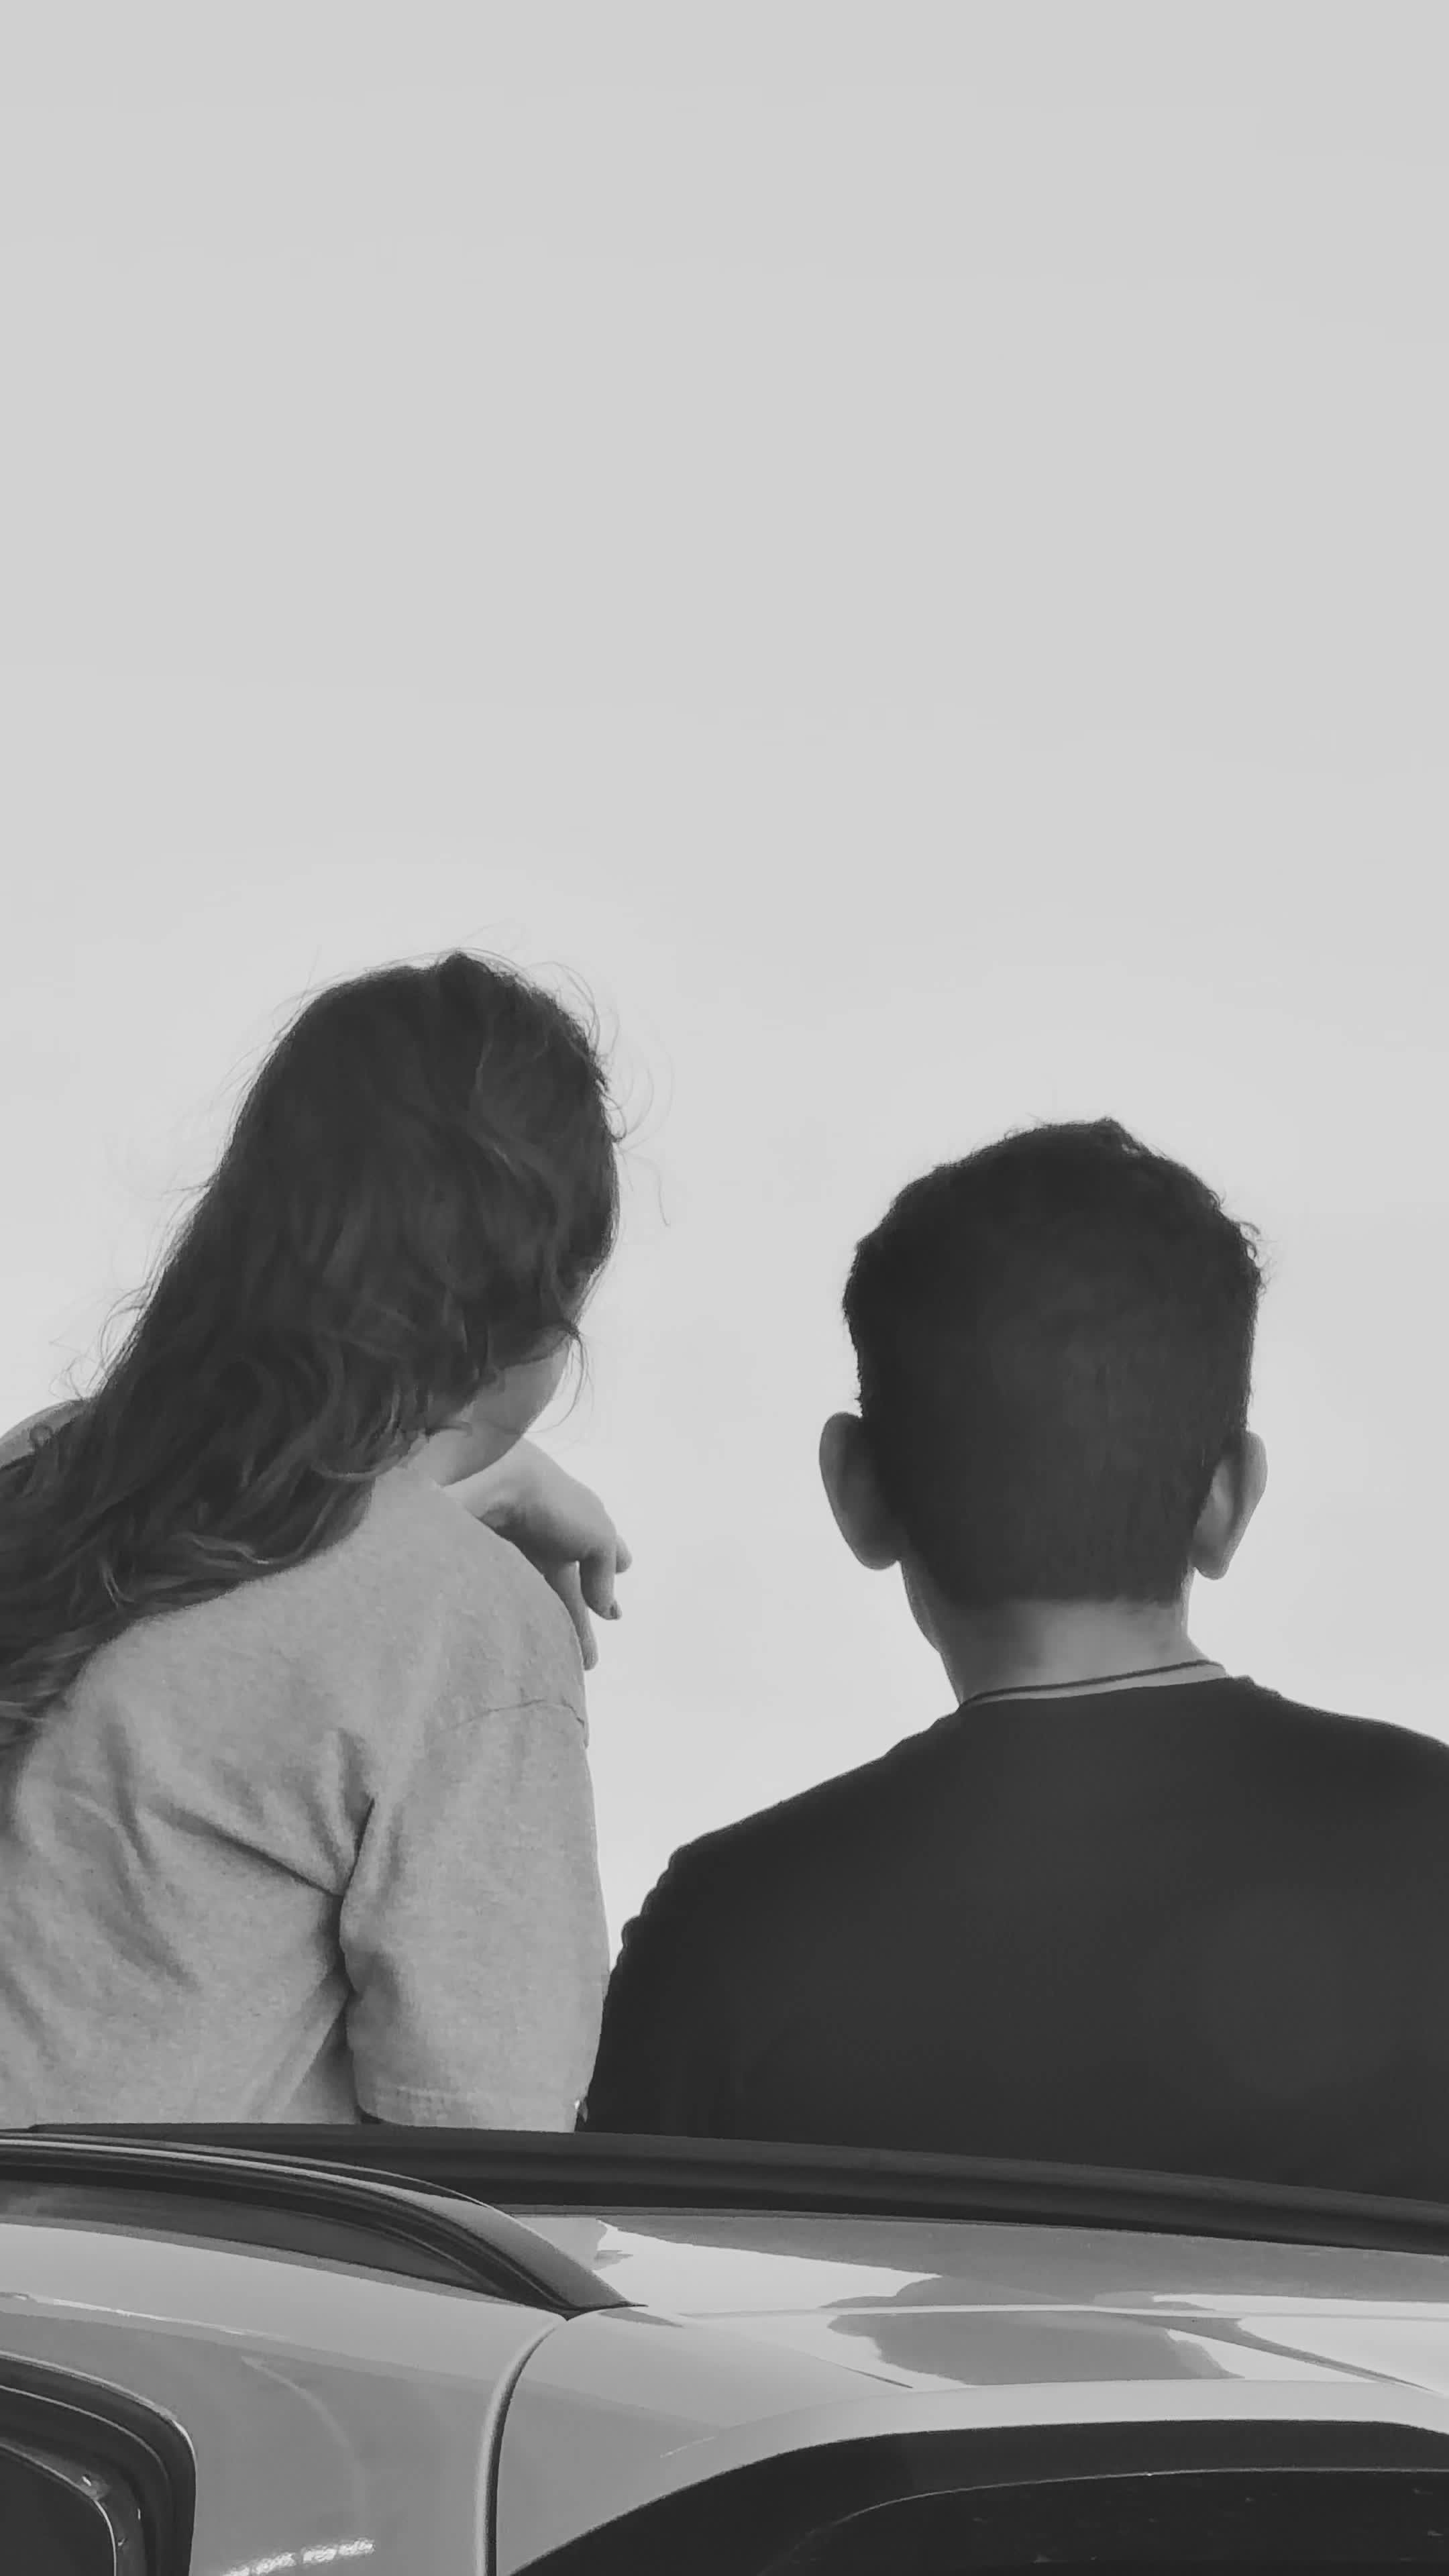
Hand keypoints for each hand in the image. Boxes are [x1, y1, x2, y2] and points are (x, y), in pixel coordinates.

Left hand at [441, 1437, 631, 1672]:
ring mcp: (509, 1550)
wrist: (493, 1481)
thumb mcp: (599, 1536)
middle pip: (562, 1586)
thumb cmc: (555, 1504)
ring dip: (546, 1621)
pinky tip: (517, 1636)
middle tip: (587, 1661)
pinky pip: (501, 1596)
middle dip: (575, 1619)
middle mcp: (542, 1537)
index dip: (602, 1590)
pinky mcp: (481, 1563)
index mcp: (573, 1523)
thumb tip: (603, 1607)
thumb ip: (602, 1573)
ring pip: (531, 1594)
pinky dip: (513, 1614)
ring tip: (555, 1656)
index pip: (592, 1562)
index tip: (613, 1616)